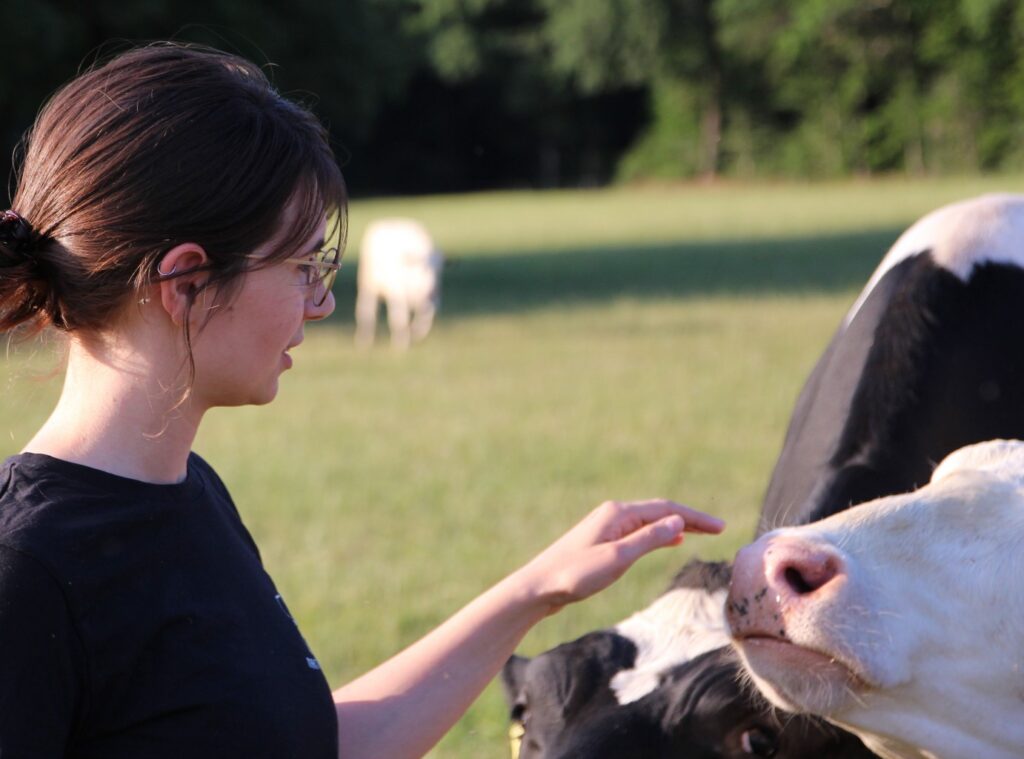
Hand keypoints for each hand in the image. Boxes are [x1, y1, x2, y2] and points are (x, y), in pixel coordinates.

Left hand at [514, 499, 724, 615]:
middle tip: (718, 528)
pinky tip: (669, 539)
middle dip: (689, 518)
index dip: (695, 517)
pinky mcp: (601, 541)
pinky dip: (659, 533)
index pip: (666, 509)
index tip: (720, 526)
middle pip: (659, 511)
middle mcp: (613, 514)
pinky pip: (639, 531)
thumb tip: (677, 521)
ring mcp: (606, 527)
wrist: (538, 587)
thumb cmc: (575, 574)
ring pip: (649, 521)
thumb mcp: (618, 558)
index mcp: (618, 514)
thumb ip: (649, 539)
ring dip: (675, 525)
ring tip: (700, 532)